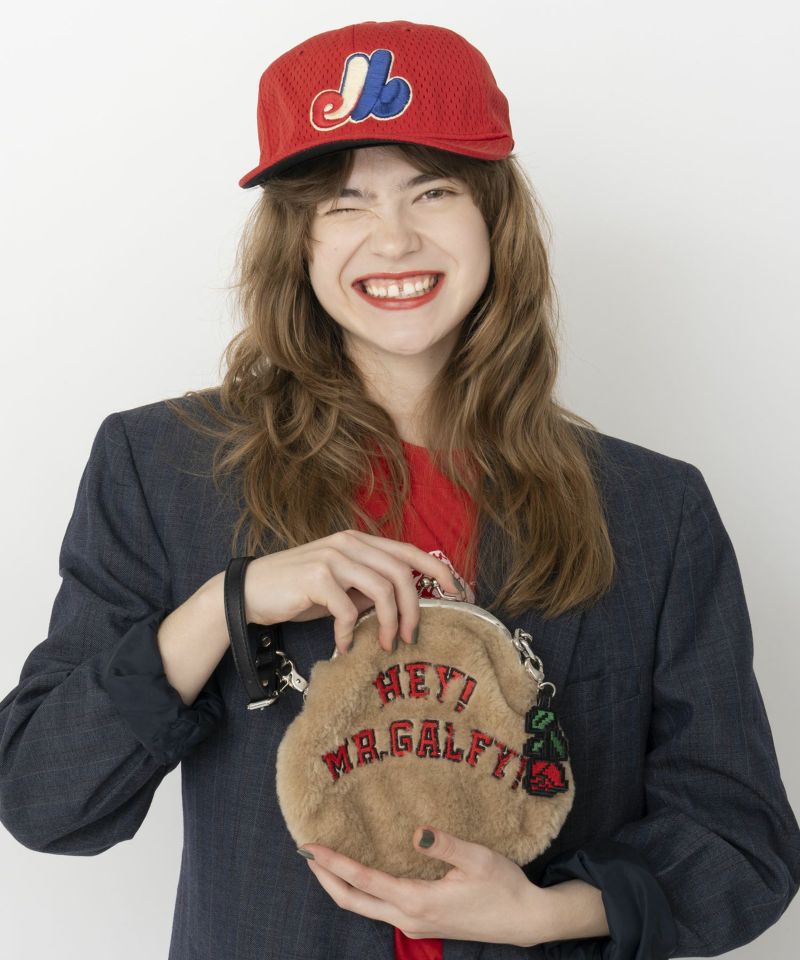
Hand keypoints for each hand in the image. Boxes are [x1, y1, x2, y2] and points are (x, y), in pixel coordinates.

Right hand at [241, 530, 464, 654]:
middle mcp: (349, 543)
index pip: (409, 551)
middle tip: (411, 638)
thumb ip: (369, 589)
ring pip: (383, 588)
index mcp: (359, 541)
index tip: (458, 593)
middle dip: (414, 609)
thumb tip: (404, 608)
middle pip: (402, 572)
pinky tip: (344, 647)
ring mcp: (332, 556)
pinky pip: (348, 609)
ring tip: (384, 646)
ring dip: (388, 624)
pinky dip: (351, 633)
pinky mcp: (316, 576)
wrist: (248, 593)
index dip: (438, 570)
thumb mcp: (340, 587)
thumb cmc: (297, 592)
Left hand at [298, 825, 552, 947]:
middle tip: (306, 852)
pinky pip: (380, 907)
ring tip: (325, 858)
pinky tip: (362, 871)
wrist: (524, 919)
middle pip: (353, 901)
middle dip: (325, 877)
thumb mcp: (478, 859)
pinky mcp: (421, 923)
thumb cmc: (504, 887)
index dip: (333, 863)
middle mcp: (409, 918)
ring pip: (364, 907)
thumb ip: (444, 844)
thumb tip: (415, 831)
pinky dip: (362, 889)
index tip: (311, 846)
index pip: (364, 880)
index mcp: (418, 901)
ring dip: (341, 884)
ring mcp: (414, 924)